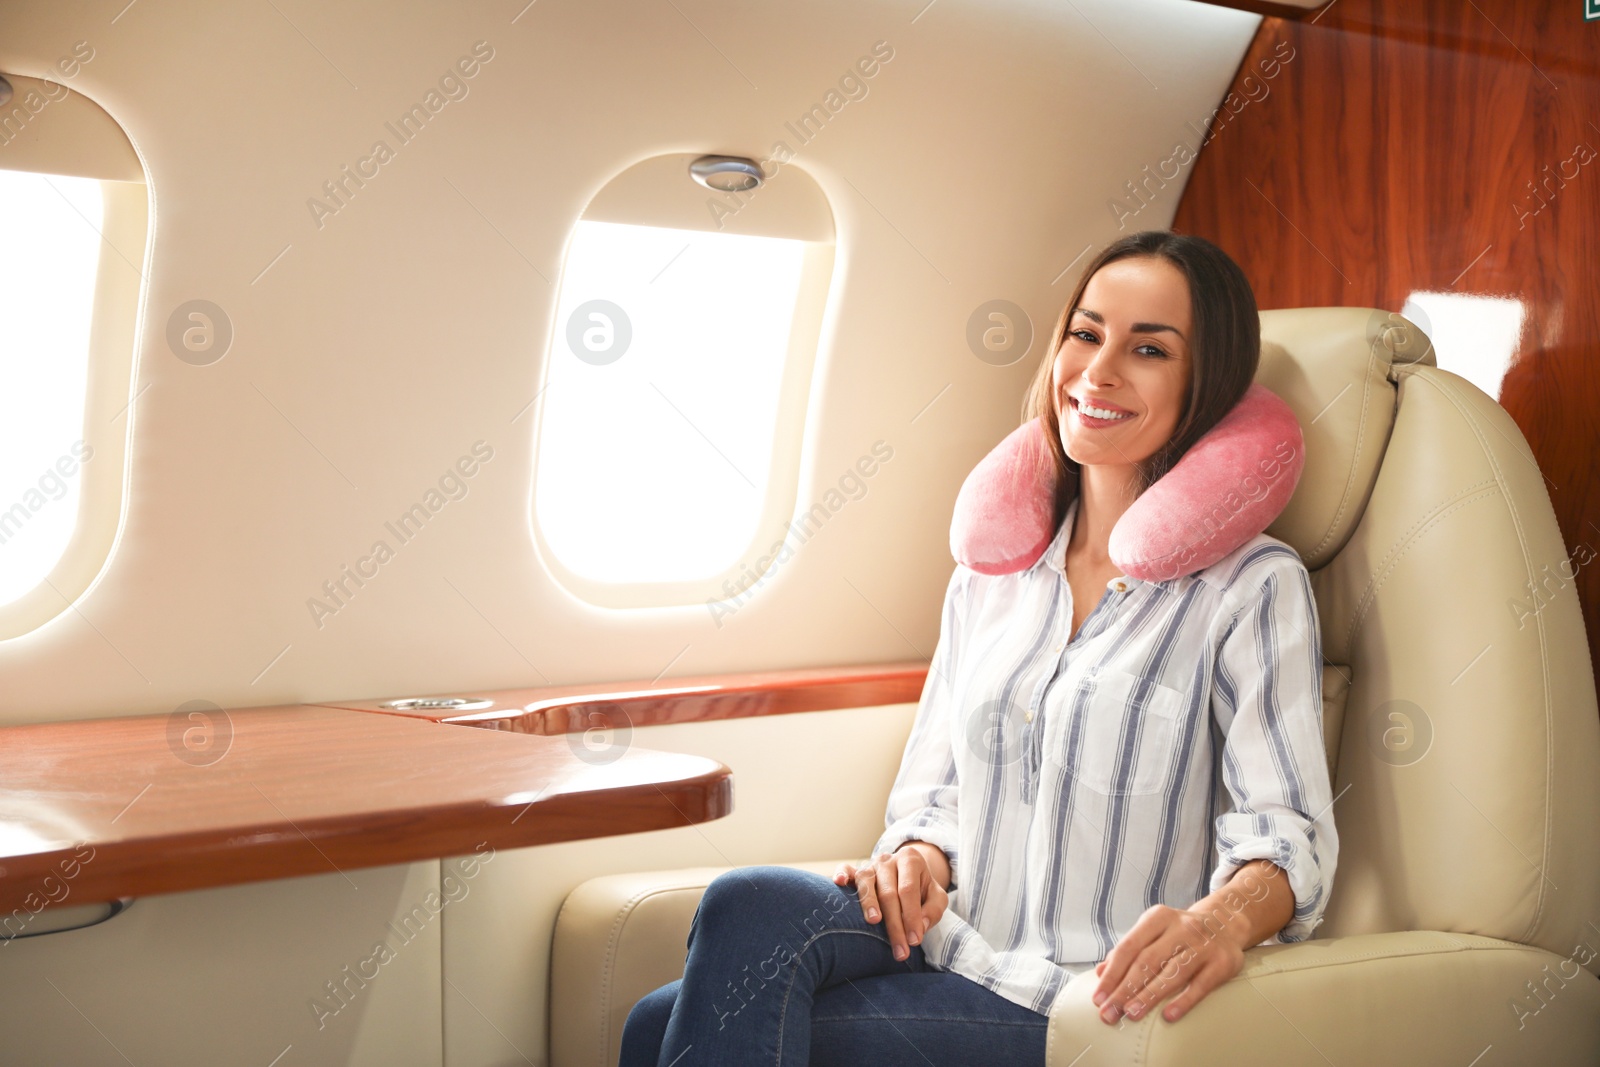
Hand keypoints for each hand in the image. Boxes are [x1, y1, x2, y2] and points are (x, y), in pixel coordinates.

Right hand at [834, 845, 948, 961]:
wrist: (908, 872)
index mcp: (910, 860)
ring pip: (866, 883)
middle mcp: (888, 860)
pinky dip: (841, 874)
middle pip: (888, 893)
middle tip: (900, 951)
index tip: (914, 941)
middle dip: (894, 924)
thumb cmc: (922, 889)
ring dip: (869, 903)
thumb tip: (920, 926)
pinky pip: (846, 869)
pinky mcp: (855, 870)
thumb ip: (934, 909)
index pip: (909, 890)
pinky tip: (840, 883)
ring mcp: (870, 864)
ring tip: (874, 922)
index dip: (911, 916)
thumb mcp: (937, 896)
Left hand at [1091, 860, 1291, 1024]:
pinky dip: (1183, 1001)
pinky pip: (1200, 985)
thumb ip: (1128, 951)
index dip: (1112, 974)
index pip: (1129, 947)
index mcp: (1158, 918)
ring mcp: (1203, 945)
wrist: (1225, 923)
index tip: (1098, 998)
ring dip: (1149, 996)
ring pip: (1172, 974)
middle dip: (1125, 990)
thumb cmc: (1179, 933)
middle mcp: (1181, 928)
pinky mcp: (1222, 963)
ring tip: (1131, 1014)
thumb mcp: (1153, 932)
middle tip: (1110, 1013)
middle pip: (1147, 962)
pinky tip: (1168, 1016)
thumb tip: (1100, 973)